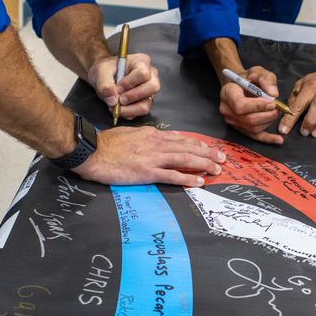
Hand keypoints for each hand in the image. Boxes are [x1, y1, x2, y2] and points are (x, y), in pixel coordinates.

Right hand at [74, 127, 224, 186]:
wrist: (93, 151)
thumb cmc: (107, 144)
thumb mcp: (130, 134)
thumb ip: (146, 137)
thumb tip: (159, 139)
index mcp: (152, 135)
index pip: (180, 138)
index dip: (197, 144)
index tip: (209, 148)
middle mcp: (156, 144)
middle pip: (188, 147)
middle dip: (207, 153)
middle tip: (222, 158)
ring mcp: (153, 157)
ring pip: (185, 159)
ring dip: (203, 164)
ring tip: (216, 169)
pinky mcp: (147, 172)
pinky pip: (172, 175)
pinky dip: (188, 178)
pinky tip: (199, 181)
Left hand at [87, 52, 159, 118]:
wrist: (103, 77)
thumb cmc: (106, 70)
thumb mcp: (101, 71)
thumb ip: (105, 84)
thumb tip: (112, 100)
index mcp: (142, 62)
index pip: (143, 73)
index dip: (129, 83)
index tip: (117, 87)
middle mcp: (150, 76)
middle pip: (152, 88)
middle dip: (133, 97)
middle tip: (119, 99)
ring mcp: (149, 91)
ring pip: (147, 104)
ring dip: (129, 109)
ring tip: (116, 106)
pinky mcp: (145, 102)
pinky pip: (140, 112)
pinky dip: (128, 113)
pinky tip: (118, 108)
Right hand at [219, 65, 282, 145]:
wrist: (239, 85)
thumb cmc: (248, 78)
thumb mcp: (257, 72)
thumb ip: (266, 80)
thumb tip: (274, 94)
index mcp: (228, 93)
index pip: (240, 105)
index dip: (258, 106)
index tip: (272, 102)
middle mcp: (227, 109)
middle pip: (248, 119)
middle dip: (267, 115)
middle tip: (278, 108)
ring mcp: (232, 121)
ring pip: (253, 128)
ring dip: (268, 121)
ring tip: (276, 112)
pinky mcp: (240, 128)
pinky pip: (254, 136)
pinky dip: (267, 138)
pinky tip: (278, 140)